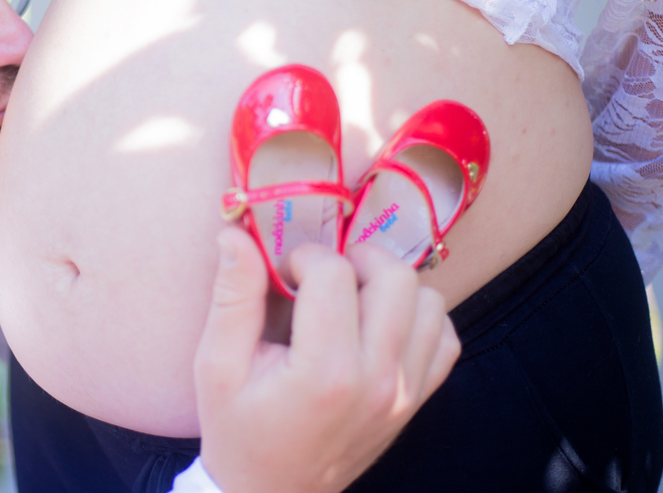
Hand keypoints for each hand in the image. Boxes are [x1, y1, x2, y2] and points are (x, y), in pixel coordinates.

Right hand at [194, 230, 459, 492]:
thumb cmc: (238, 428)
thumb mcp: (217, 364)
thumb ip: (232, 296)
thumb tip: (235, 234)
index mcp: (325, 372)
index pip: (334, 274)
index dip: (302, 258)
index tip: (282, 275)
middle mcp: (379, 381)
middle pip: (396, 278)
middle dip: (354, 259)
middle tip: (321, 277)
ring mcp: (406, 393)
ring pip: (430, 301)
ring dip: (390, 287)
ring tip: (350, 299)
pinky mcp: (418, 401)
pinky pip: (445, 338)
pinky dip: (418, 319)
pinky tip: (378, 325)